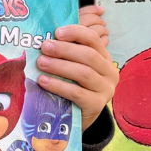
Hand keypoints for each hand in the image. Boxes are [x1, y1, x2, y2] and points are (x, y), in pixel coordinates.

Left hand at [37, 8, 117, 131]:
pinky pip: (77, 93)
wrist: (77, 118)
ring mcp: (106, 90)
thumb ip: (68, 52)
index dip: (76, 33)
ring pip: (83, 73)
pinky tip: (44, 81)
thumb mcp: (73, 67)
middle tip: (45, 47)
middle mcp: (109, 72)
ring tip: (41, 63)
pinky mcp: (97, 105)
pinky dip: (58, 85)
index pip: (93, 39)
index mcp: (104, 58)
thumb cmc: (73, 86)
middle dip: (64, 49)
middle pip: (88, 55)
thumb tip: (47, 36)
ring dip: (59, 66)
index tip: (57, 32)